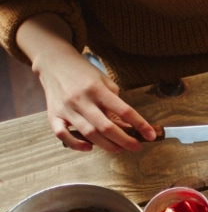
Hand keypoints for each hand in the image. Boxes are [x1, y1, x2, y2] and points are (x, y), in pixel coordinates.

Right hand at [35, 53, 153, 152]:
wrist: (54, 63)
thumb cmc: (83, 72)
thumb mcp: (105, 81)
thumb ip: (115, 101)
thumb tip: (127, 124)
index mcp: (97, 89)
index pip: (124, 110)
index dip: (140, 125)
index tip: (151, 135)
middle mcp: (81, 100)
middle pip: (106, 127)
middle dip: (125, 140)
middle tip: (136, 147)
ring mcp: (66, 109)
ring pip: (88, 133)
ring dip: (107, 145)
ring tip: (119, 148)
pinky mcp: (53, 115)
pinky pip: (63, 135)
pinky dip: (76, 144)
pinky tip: (89, 147)